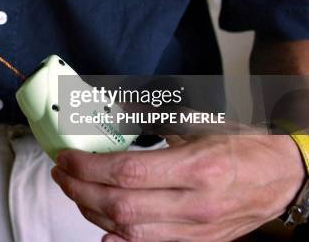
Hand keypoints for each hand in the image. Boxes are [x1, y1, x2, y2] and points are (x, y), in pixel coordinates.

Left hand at [51, 135, 305, 241]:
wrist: (282, 178)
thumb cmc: (241, 147)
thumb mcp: (198, 124)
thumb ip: (153, 121)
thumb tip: (112, 114)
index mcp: (196, 168)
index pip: (126, 172)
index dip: (88, 166)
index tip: (66, 157)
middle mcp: (195, 205)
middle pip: (120, 204)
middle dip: (80, 189)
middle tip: (62, 172)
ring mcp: (195, 230)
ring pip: (128, 229)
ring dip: (92, 210)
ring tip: (75, 190)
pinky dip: (118, 238)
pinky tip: (100, 226)